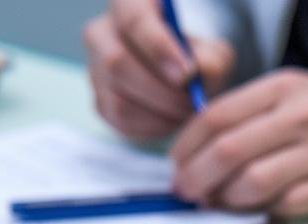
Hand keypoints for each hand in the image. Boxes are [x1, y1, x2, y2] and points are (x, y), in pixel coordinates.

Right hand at [83, 0, 234, 140]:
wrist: (177, 74)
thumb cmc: (195, 56)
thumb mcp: (213, 51)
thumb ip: (211, 59)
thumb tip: (196, 72)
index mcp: (127, 3)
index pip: (133, 20)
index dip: (159, 48)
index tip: (187, 75)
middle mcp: (100, 32)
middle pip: (117, 62)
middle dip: (161, 91)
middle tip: (192, 103)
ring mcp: (94, 70)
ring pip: (118, 99)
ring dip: (158, 114)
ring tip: (185, 113)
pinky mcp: (99, 102)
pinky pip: (120, 122)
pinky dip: (151, 128)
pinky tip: (171, 120)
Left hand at [170, 68, 307, 217]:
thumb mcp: (299, 93)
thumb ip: (252, 114)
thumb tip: (199, 150)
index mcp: (286, 87)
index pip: (217, 116)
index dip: (186, 146)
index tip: (177, 164)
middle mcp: (303, 115)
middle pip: (228, 150)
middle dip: (196, 177)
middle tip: (186, 191)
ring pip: (252, 182)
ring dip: (225, 199)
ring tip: (218, 202)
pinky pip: (284, 206)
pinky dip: (261, 211)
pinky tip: (255, 208)